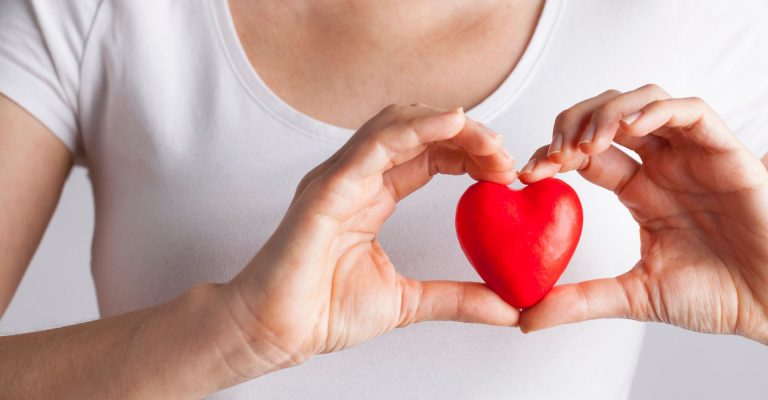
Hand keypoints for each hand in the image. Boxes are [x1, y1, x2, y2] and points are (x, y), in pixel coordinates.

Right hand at [222, 104, 518, 376]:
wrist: (276, 333)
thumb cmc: (324, 311)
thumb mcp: (409, 302)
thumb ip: (458, 298)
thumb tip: (509, 308)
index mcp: (373, 196)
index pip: (428, 155)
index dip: (469, 153)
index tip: (505, 171)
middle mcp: (357, 177)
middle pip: (418, 131)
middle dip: (467, 134)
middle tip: (505, 155)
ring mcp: (340, 177)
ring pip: (397, 124)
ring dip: (449, 125)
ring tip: (488, 140)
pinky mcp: (327, 188)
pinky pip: (374, 144)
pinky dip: (416, 128)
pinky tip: (453, 124)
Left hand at [517, 84, 767, 343]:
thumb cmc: (717, 295)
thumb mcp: (634, 296)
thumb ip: (580, 300)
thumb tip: (525, 319)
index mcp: (638, 190)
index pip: (584, 155)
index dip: (552, 155)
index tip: (528, 174)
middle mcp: (661, 165)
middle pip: (606, 117)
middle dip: (572, 126)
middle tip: (554, 154)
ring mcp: (691, 155)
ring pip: (643, 102)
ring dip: (608, 113)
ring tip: (586, 142)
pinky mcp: (724, 152)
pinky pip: (691, 112)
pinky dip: (657, 109)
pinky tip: (631, 127)